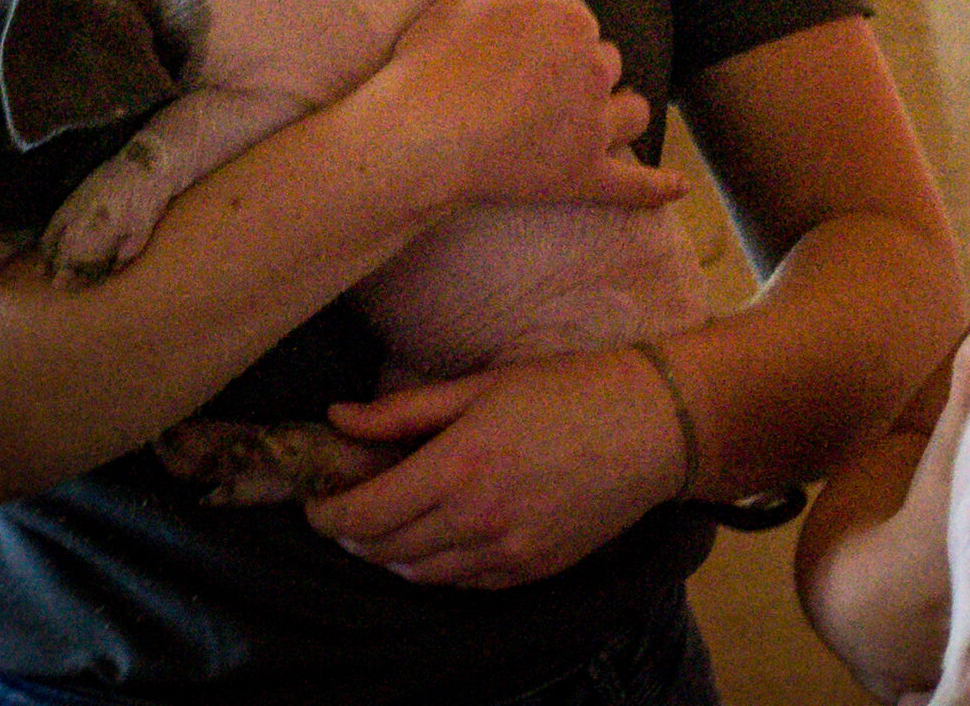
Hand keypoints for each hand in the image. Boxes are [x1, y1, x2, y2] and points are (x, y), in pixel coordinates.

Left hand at [305, 346, 681, 587]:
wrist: (653, 425)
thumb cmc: (569, 390)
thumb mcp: (482, 385)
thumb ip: (404, 410)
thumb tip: (338, 419)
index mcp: (458, 467)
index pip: (362, 516)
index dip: (326, 512)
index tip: (316, 497)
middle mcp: (476, 520)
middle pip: (382, 550)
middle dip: (352, 532)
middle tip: (348, 504)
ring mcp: (506, 552)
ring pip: (417, 574)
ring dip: (391, 552)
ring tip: (393, 518)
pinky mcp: (531, 570)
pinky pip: (461, 583)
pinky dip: (436, 565)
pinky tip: (441, 533)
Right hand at [364, 0, 686, 211]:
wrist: (418, 135)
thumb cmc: (434, 62)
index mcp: (570, 20)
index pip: (577, 20)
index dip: (548, 37)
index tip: (520, 54)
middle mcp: (594, 68)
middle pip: (605, 64)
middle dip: (583, 73)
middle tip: (541, 90)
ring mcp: (594, 124)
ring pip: (632, 112)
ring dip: (621, 113)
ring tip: (602, 121)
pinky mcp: (586, 175)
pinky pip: (634, 184)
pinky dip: (657, 187)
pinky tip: (677, 188)